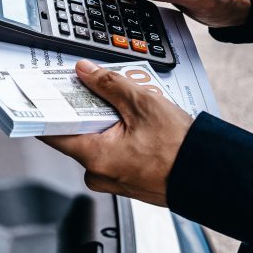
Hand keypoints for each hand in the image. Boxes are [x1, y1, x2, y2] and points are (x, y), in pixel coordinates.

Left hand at [40, 59, 193, 206]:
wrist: (209, 175)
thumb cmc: (181, 149)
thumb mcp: (143, 104)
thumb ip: (109, 84)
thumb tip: (85, 72)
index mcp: (94, 156)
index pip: (51, 133)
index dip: (46, 111)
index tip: (43, 95)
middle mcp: (97, 173)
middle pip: (75, 135)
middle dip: (84, 111)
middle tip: (95, 91)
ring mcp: (111, 180)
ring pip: (96, 143)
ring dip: (105, 123)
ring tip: (126, 109)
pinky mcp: (125, 181)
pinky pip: (111, 154)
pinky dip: (118, 137)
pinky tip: (135, 126)